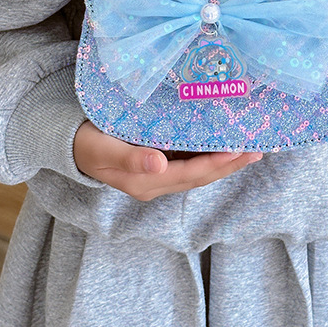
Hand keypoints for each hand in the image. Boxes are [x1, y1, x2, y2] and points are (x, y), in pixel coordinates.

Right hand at [73, 120, 262, 201]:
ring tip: (251, 149)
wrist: (69, 145)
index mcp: (147, 182)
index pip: (192, 174)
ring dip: (225, 161)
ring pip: (199, 171)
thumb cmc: (85, 143)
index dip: (217, 163)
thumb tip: (159, 165)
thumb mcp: (102, 149)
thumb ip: (129, 157)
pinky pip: (190, 162)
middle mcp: (157, 182)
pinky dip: (210, 154)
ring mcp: (158, 175)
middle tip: (258, 150)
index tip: (240, 150)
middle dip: (230, 164)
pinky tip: (224, 144)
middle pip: (202, 176)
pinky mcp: (158, 164)